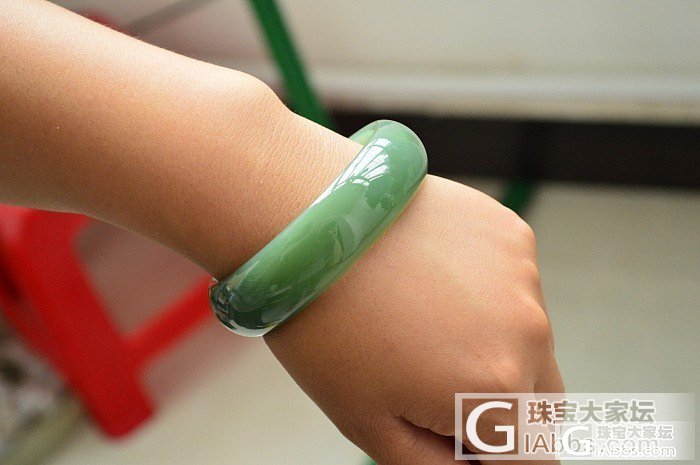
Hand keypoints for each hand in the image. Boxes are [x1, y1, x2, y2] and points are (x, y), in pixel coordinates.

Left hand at [265, 174, 562, 463]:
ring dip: (496, 345)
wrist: (310, 223)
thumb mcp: (368, 423)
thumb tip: (472, 463)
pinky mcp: (512, 233)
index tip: (461, 436)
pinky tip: (434, 280)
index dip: (493, 453)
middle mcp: (529, 333)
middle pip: (540, 399)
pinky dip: (488, 293)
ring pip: (531, 339)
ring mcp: (524, 277)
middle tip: (436, 381)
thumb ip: (436, 464)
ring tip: (425, 322)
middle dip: (501, 406)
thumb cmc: (325, 323)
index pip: (530, 453)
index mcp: (495, 391)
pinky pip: (517, 285)